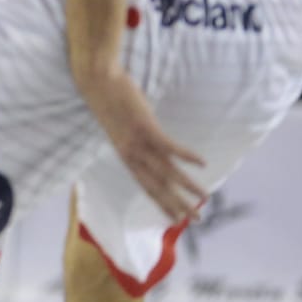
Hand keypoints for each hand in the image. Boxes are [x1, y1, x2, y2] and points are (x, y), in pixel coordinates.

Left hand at [75, 68, 206, 221]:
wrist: (96, 80)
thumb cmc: (111, 100)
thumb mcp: (122, 126)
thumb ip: (137, 138)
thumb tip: (151, 142)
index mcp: (125, 156)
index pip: (146, 186)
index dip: (161, 203)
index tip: (175, 220)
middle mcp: (131, 154)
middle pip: (158, 186)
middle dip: (178, 205)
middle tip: (196, 220)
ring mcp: (137, 142)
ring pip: (167, 171)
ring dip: (188, 186)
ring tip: (205, 198)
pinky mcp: (145, 127)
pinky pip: (169, 146)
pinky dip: (186, 156)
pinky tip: (203, 164)